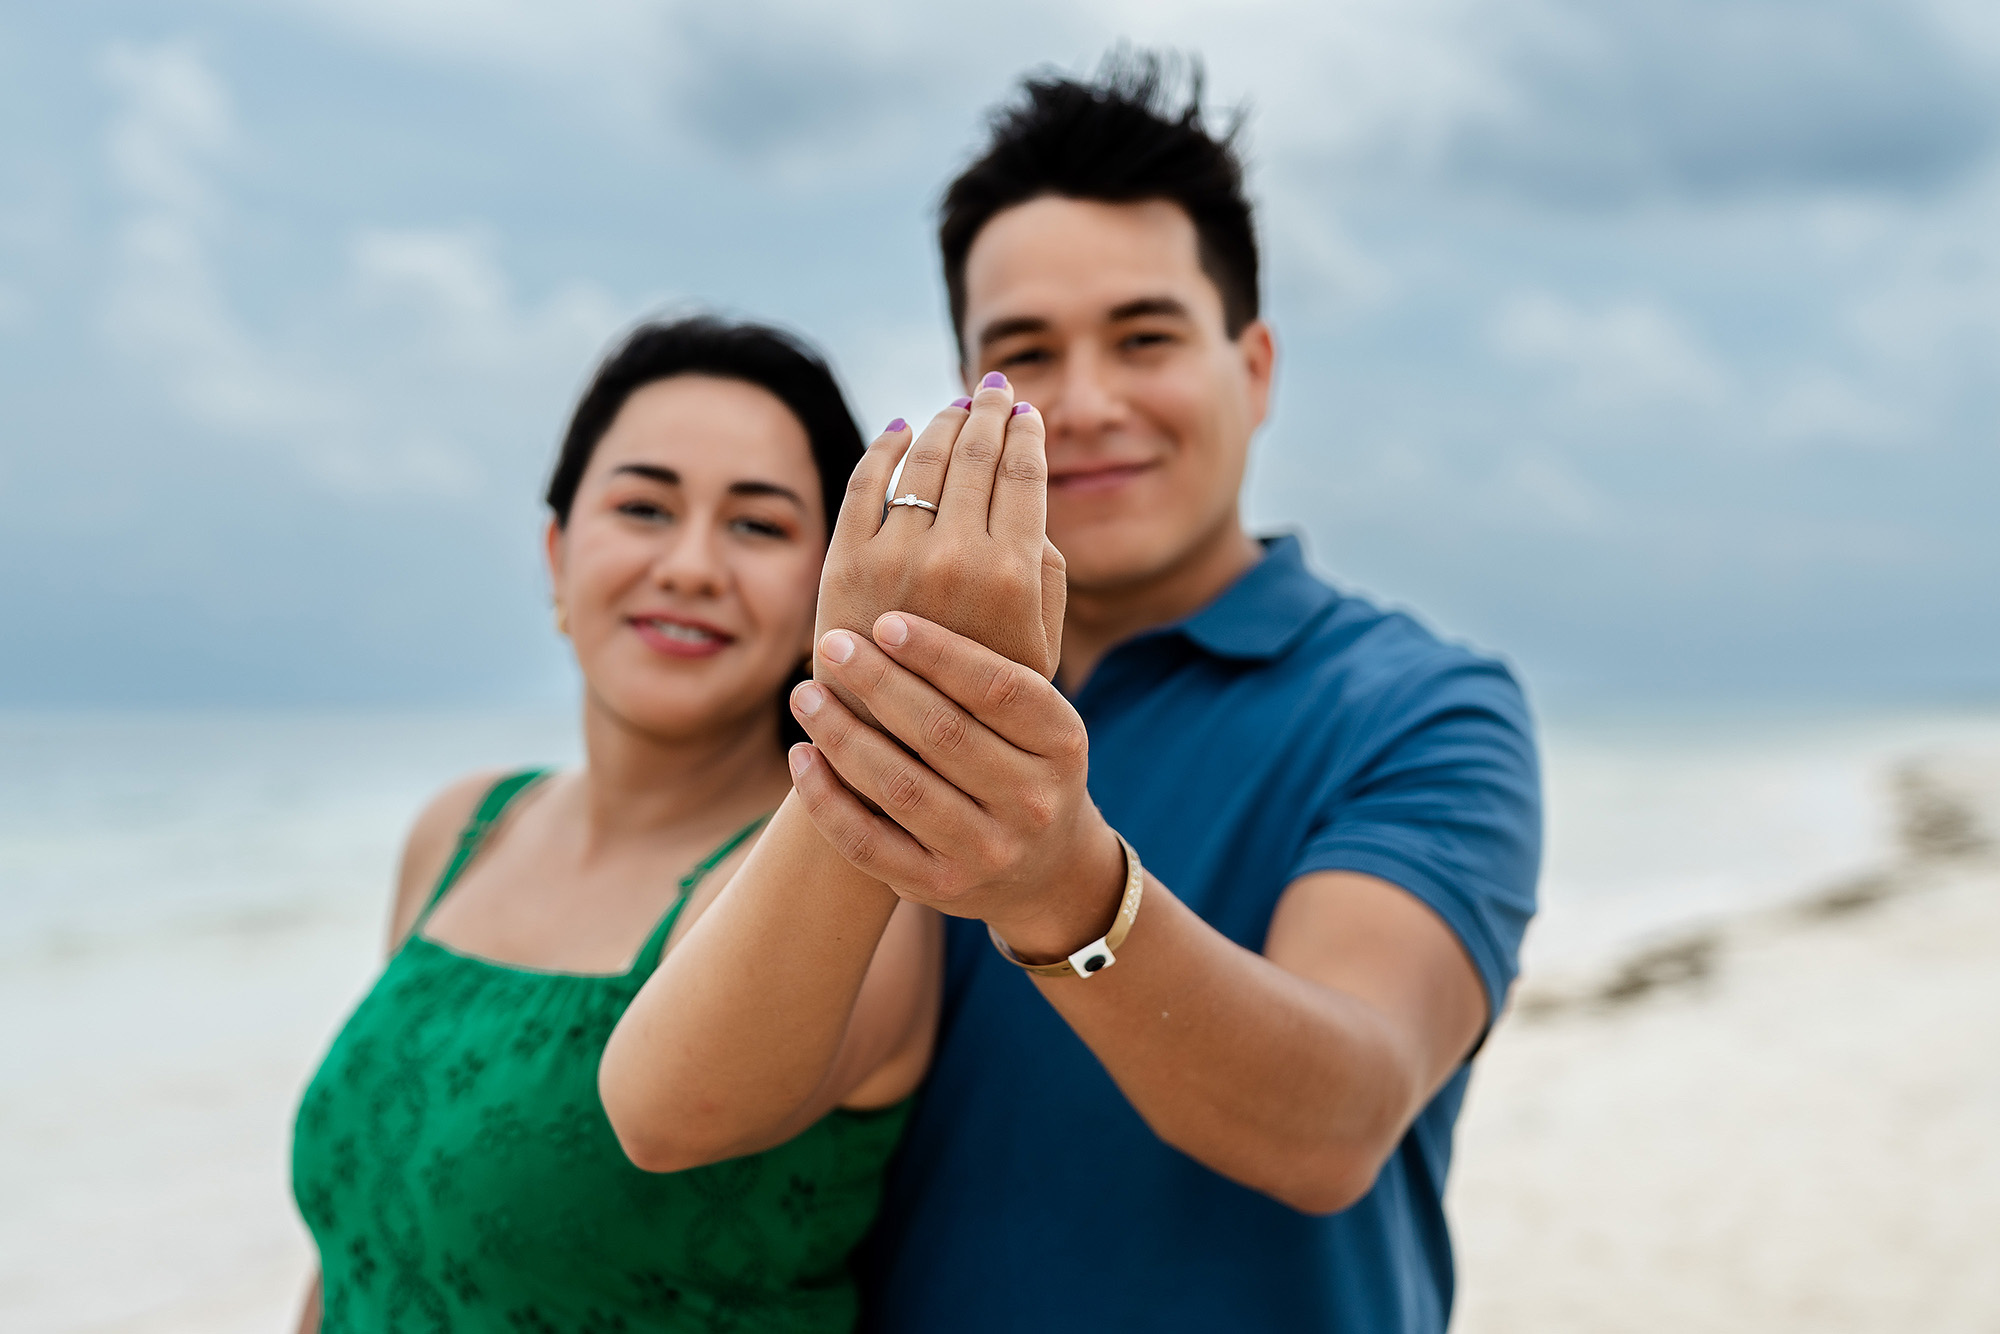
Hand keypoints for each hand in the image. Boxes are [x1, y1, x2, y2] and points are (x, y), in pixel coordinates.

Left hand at [788, 612, 1126, 962]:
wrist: (1045, 866)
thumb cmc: (1026, 756)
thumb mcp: (1042, 708)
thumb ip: (1008, 641)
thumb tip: (965, 549)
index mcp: (1063, 742)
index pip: (1000, 688)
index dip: (940, 652)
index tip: (885, 620)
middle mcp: (1033, 801)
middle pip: (944, 734)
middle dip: (878, 684)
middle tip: (830, 645)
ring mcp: (987, 851)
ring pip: (901, 788)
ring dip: (842, 735)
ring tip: (803, 692)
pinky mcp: (940, 889)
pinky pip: (868, 845)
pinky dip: (827, 800)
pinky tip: (800, 757)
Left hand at [814, 374, 1065, 728]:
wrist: (896, 747)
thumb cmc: (980, 699)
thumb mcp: (1038, 645)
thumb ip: (1045, 570)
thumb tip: (1027, 492)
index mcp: (1013, 577)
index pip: (1024, 475)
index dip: (1025, 434)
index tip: (1025, 412)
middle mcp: (955, 560)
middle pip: (974, 455)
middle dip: (987, 413)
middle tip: (992, 391)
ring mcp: (893, 558)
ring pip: (921, 459)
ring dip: (940, 423)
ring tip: (953, 410)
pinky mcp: (843, 563)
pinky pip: (865, 482)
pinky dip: (883, 448)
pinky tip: (899, 434)